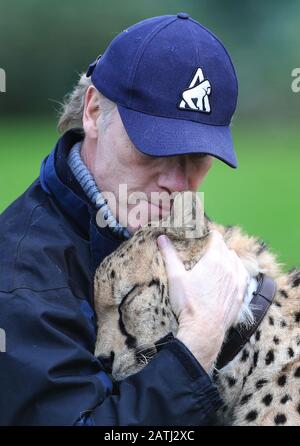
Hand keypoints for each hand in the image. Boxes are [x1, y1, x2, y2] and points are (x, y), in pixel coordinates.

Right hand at [157, 230, 248, 372]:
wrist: (204, 330)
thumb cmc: (188, 303)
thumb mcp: (175, 278)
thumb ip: (169, 255)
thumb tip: (161, 238)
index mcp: (214, 260)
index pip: (216, 238)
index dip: (209, 235)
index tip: (202, 236)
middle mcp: (230, 267)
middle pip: (226, 249)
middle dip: (217, 246)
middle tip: (207, 249)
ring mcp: (238, 281)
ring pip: (237, 261)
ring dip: (229, 257)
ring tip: (220, 260)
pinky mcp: (241, 294)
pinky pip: (244, 275)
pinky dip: (238, 270)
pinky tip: (233, 274)